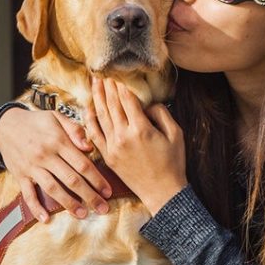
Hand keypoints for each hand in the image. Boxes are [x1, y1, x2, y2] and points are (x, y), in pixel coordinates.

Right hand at [0, 108, 111, 222]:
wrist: (6, 125)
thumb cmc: (37, 122)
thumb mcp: (56, 117)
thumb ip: (75, 130)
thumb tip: (89, 147)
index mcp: (58, 141)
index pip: (82, 164)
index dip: (97, 179)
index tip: (108, 192)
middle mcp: (46, 155)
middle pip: (71, 180)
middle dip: (89, 196)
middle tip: (103, 209)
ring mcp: (32, 167)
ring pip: (53, 189)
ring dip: (69, 204)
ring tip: (83, 215)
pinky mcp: (20, 176)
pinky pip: (28, 194)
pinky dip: (36, 208)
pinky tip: (46, 219)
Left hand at [86, 77, 187, 214]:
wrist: (162, 192)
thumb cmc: (172, 163)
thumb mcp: (176, 134)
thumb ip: (161, 114)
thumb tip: (147, 105)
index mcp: (141, 129)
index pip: (127, 100)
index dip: (121, 85)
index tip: (117, 74)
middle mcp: (123, 136)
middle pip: (112, 105)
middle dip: (107, 87)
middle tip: (102, 73)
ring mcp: (113, 146)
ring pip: (101, 116)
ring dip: (97, 97)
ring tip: (95, 83)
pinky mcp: (107, 156)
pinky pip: (94, 134)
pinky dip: (90, 119)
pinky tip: (88, 107)